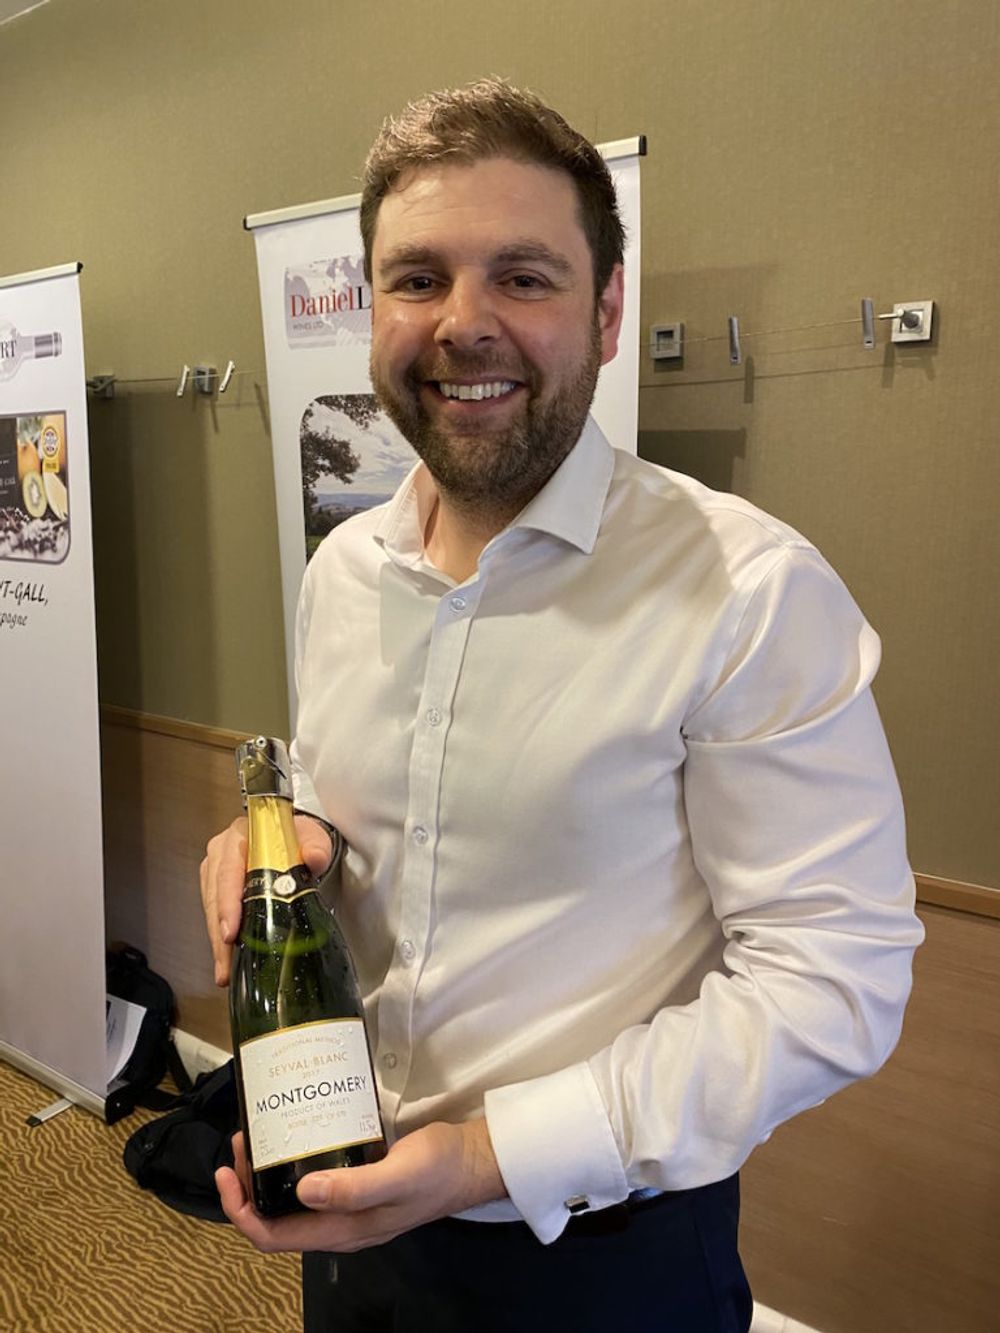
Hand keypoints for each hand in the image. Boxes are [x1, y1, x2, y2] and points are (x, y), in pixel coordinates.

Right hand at [199, 814, 334, 985]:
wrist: (295, 838)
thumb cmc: (297, 837)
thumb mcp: (311, 837)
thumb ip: (315, 846)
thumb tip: (314, 858)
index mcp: (240, 837)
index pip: (228, 871)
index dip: (227, 903)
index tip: (230, 930)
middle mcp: (222, 853)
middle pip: (215, 896)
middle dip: (219, 933)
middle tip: (226, 961)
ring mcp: (216, 871)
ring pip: (210, 909)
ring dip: (218, 942)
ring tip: (226, 970)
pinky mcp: (217, 887)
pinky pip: (215, 915)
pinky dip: (221, 939)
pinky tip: (227, 960)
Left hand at [216, 1119, 506, 1252]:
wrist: (472, 1162)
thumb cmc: (436, 1169)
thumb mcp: (398, 1174)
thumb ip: (354, 1186)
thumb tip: (302, 1191)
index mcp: (341, 1230)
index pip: (271, 1236)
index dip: (240, 1210)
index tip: (228, 1171)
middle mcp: (338, 1223)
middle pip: (275, 1215)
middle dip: (249, 1182)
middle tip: (246, 1137)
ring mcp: (348, 1204)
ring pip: (291, 1197)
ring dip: (268, 1170)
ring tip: (261, 1130)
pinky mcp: (357, 1182)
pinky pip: (312, 1179)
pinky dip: (293, 1159)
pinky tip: (296, 1129)